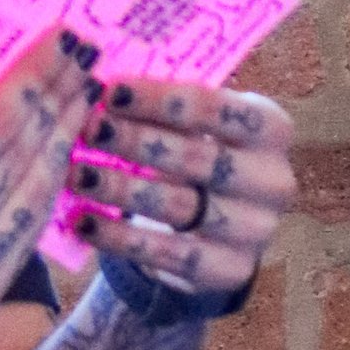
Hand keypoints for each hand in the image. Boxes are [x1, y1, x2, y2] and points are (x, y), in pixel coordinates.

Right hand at [0, 30, 99, 349]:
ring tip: (80, 99)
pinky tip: (57, 157)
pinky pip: (26, 234)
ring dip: (63, 141)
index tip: (62, 40)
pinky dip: (45, 190)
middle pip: (24, 154)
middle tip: (83, 60)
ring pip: (35, 194)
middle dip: (58, 100)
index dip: (34, 77)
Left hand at [65, 79, 295, 305]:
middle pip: (197, 157)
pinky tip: (84, 222)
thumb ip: (164, 106)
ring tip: (76, 173)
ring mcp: (256, 230)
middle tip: (87, 129)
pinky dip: (120, 238)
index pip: (216, 107)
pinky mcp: (230, 270)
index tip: (110, 91)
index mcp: (271, 128)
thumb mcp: (196, 127)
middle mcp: (274, 180)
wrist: (217, 231)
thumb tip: (100, 79)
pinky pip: (168, 254)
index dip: (160, 99)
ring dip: (120, 188)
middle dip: (136, 141)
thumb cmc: (197, 157)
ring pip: (179, 206)